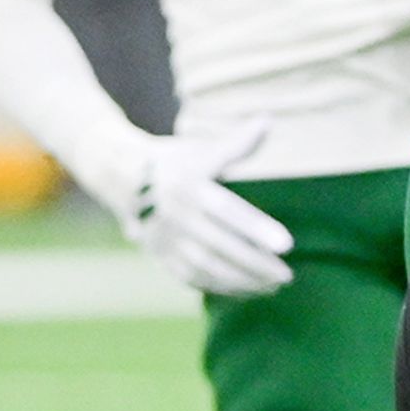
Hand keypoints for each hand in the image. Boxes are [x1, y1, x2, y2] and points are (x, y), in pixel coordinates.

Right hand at [124, 122, 293, 297]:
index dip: (256, 228)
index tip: (287, 245)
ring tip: (274, 285)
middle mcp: (175, 215)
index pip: (227, 211)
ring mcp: (165, 238)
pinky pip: (191, 278)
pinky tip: (249, 289)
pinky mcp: (160, 255)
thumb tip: (266, 120)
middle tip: (287, 275)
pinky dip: (221, 286)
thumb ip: (237, 143)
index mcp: (188, 186)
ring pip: (205, 266)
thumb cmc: (176, 161)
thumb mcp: (201, 149)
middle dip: (255, 263)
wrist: (122, 178)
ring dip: (242, 280)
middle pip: (219, 246)